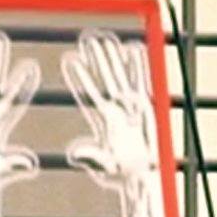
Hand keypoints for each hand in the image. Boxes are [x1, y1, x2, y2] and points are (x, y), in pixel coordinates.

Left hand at [64, 30, 161, 195]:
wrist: (144, 176)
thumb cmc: (122, 174)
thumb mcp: (104, 166)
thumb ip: (91, 158)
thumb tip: (74, 155)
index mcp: (104, 120)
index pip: (89, 93)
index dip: (81, 78)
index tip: (70, 61)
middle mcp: (115, 109)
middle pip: (104, 78)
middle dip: (97, 60)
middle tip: (88, 40)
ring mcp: (130, 105)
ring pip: (120, 76)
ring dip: (114, 58)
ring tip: (106, 39)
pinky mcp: (145, 105)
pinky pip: (142, 81)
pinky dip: (138, 65)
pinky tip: (132, 49)